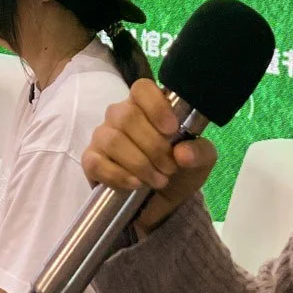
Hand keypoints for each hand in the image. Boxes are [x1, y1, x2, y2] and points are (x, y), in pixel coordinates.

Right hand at [81, 78, 217, 234]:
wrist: (163, 203)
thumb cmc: (180, 170)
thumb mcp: (201, 161)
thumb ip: (199, 152)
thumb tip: (182, 153)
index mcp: (147, 107)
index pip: (142, 89)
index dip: (156, 106)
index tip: (172, 130)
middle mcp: (120, 115)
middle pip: (127, 116)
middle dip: (153, 147)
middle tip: (170, 168)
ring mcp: (102, 136)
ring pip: (112, 140)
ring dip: (139, 164)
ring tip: (158, 180)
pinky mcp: (90, 160)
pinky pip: (96, 162)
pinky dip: (118, 175)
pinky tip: (135, 184)